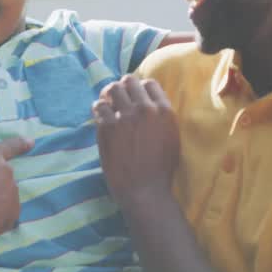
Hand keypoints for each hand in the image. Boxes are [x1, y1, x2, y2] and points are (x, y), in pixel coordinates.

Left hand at [92, 75, 179, 208]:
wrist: (144, 191)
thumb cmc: (160, 169)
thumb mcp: (172, 138)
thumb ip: (162, 118)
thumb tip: (150, 103)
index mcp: (164, 111)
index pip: (149, 83)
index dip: (140, 90)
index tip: (134, 98)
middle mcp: (145, 109)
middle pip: (129, 81)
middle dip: (123, 89)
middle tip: (118, 100)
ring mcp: (126, 116)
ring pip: (113, 88)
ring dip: (109, 95)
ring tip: (108, 104)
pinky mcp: (108, 126)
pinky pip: (99, 105)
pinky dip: (98, 109)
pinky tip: (101, 117)